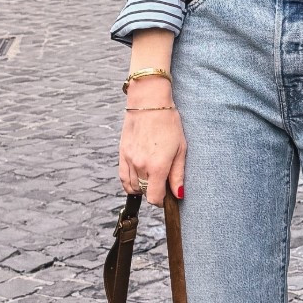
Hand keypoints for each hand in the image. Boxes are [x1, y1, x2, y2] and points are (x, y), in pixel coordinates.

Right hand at [118, 30, 183, 205]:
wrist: (148, 103)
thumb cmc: (169, 123)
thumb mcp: (181, 149)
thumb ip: (178, 174)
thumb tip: (178, 195)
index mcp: (157, 166)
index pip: (155, 198)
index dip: (162, 200)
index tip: (168, 193)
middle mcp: (140, 165)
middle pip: (144, 192)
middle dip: (154, 190)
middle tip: (163, 179)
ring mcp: (129, 160)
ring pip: (133, 186)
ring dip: (143, 185)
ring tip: (152, 174)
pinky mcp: (121, 153)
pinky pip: (122, 178)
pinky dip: (130, 182)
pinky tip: (138, 177)